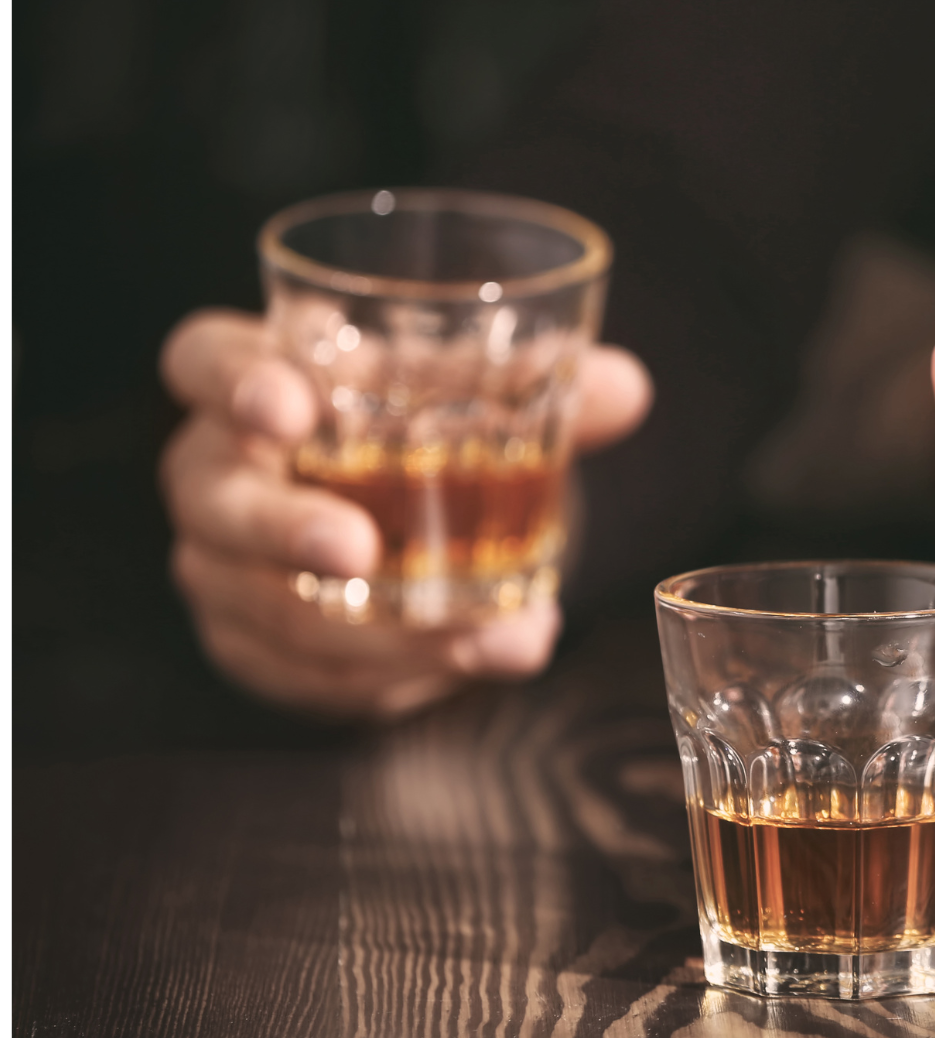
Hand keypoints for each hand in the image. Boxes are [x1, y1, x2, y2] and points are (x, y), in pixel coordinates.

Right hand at [158, 307, 651, 721]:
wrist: (418, 523)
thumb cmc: (426, 429)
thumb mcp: (481, 398)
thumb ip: (547, 386)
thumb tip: (623, 387)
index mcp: (263, 378)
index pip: (207, 360)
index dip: (234, 379)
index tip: (288, 405)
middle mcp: (220, 469)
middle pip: (213, 498)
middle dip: (282, 528)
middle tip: (359, 549)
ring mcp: (223, 564)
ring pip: (268, 604)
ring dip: (374, 631)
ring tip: (479, 638)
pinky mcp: (252, 642)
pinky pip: (302, 674)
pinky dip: (389, 677)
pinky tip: (467, 666)